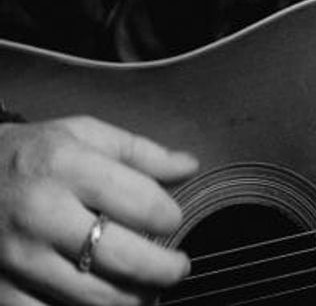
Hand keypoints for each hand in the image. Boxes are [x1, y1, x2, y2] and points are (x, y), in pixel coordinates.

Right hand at [0, 116, 197, 304]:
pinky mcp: (0, 287)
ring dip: (131, 298)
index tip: (173, 221)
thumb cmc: (36, 155)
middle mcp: (41, 213)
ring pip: (91, 296)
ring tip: (147, 290)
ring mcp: (18, 256)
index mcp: (68, 167)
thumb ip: (141, 152)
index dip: (169, 217)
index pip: (141, 202)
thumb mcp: (85, 135)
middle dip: (162, 269)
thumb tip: (189, 167)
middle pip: (120, 257)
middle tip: (177, 269)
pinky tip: (102, 300)